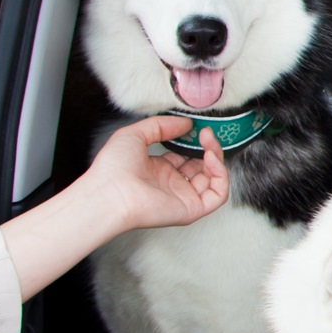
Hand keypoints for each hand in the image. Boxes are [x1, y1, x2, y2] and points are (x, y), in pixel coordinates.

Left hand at [84, 115, 229, 231]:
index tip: (196, 128)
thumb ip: (160, 125)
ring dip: (216, 158)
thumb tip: (185, 123)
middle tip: (206, 133)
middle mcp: (172, 185)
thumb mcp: (134, 134)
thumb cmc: (113, 169)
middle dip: (208, 148)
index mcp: (158, 170)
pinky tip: (211, 159)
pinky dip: (220, 176)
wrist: (110, 193)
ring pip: (212, 179)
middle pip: (201, 167)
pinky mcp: (192, 209)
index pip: (185, 156)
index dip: (193, 142)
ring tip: (209, 142)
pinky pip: (218, 195)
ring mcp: (183, 197)